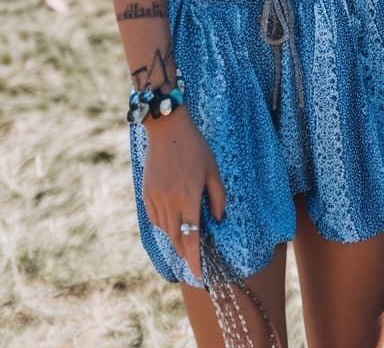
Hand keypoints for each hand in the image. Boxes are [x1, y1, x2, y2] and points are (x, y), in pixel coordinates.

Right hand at [141, 108, 225, 280]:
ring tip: (186, 243)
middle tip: (194, 262)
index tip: (198, 274)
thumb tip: (217, 220)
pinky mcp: (146, 194)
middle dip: (185, 253)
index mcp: (188, 197)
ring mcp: (155, 199)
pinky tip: (172, 223)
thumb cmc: (194, 148)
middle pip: (176, 238)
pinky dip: (163, 225)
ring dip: (175, 239)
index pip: (191, 237)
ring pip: (164, 229)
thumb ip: (217, 197)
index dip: (194, 258)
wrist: (166, 129)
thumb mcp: (213, 170)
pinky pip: (155, 218)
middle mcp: (169, 202)